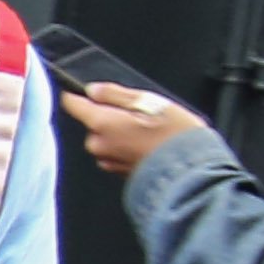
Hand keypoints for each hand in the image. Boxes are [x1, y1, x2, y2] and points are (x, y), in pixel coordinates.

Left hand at [61, 84, 208, 176]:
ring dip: (120, 132)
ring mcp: (108, 161)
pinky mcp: (119, 174)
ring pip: (105, 138)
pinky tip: (149, 144)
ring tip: (149, 130)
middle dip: (110, 115)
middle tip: (138, 113)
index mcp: (101, 123)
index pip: (72, 103)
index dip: (78, 94)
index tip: (91, 91)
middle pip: (92, 122)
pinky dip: (128, 146)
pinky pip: (116, 153)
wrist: (190, 174)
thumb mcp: (149, 102)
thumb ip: (115, 94)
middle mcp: (99, 145)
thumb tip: (93, 89)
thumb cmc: (174, 136)